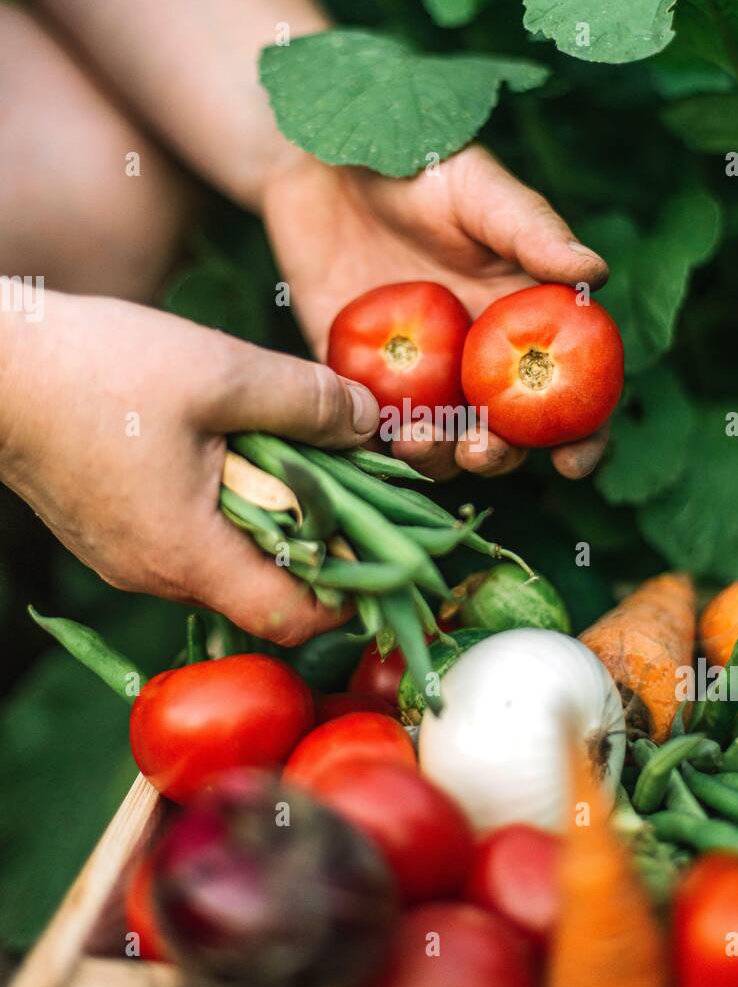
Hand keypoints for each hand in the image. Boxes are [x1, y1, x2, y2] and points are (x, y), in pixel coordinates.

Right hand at [0, 292, 379, 644]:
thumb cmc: (99, 368)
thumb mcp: (221, 372)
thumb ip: (306, 402)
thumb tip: (371, 423)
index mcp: (188, 554)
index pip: (291, 618)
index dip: (352, 591)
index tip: (388, 545)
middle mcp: (156, 574)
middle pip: (264, 590)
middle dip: (321, 543)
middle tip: (354, 482)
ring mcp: (129, 557)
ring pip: (227, 560)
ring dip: (272, 518)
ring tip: (296, 456)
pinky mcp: (112, 531)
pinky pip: (190, 537)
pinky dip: (228, 507)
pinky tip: (236, 451)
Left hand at [264, 145, 610, 479]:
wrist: (322, 160)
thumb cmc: (413, 162)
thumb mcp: (476, 188)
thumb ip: (531, 229)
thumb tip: (595, 273)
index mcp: (523, 320)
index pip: (570, 391)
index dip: (583, 434)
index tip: (573, 461)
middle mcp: (476, 358)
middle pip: (505, 434)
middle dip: (499, 456)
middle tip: (479, 449)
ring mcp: (416, 373)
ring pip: (439, 442)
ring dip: (437, 459)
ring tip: (418, 441)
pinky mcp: (355, 375)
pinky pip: (368, 424)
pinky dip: (372, 441)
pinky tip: (370, 431)